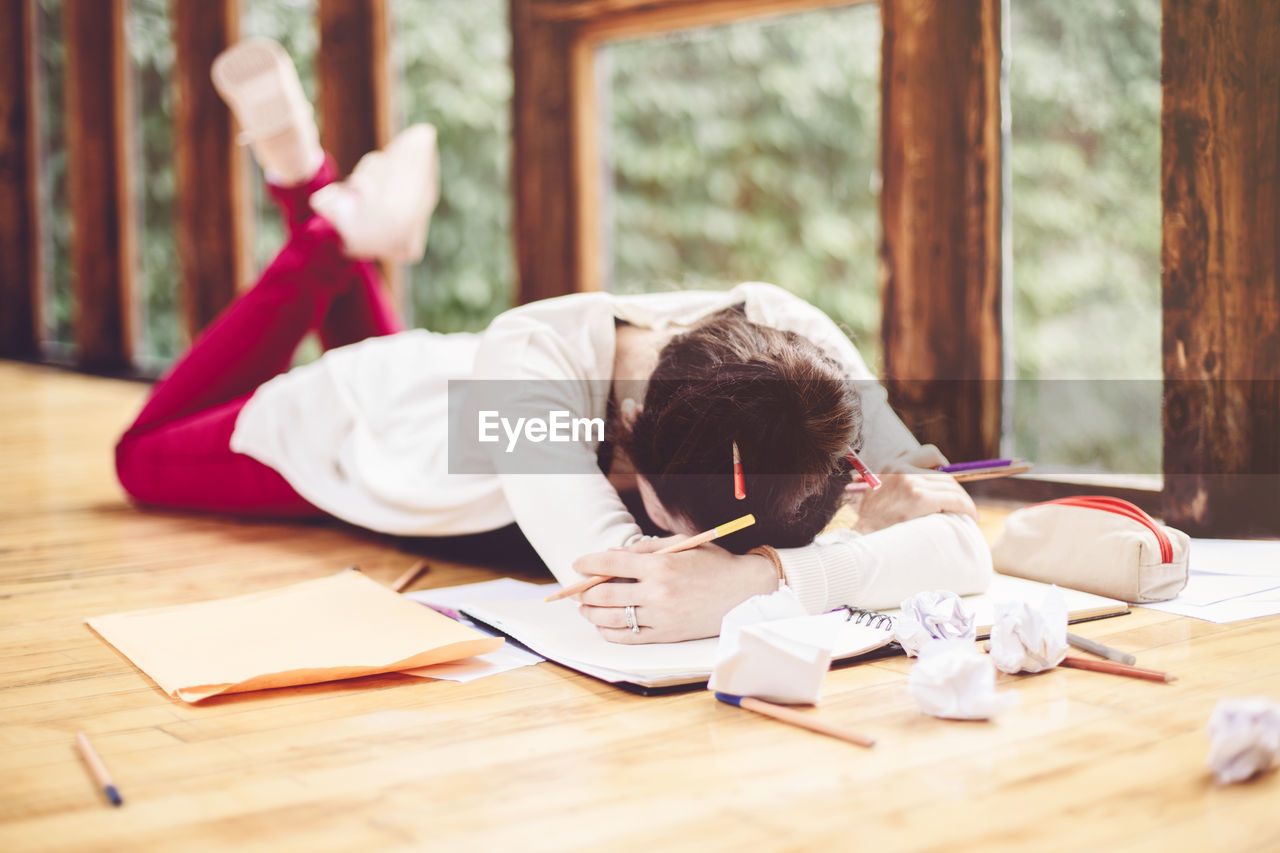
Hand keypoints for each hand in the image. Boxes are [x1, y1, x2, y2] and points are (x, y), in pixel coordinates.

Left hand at [570, 539, 777, 643]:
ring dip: (591, 613)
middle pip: (605, 594)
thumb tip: (610, 556)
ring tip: (584, 608)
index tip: (576, 564)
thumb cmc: (713, 563)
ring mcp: (662, 617)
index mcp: (662, 566)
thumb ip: (644, 550)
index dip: (588, 563)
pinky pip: (629, 638)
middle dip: (583, 591)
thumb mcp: (681, 545)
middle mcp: (659, 593)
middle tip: (575, 590)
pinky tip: (603, 625)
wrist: (745, 592)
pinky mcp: (667, 635)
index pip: (611, 564)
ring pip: (612, 619)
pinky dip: (609, 632)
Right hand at [850, 444, 978, 532]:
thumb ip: (897, 485)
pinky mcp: (919, 498)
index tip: (949, 483)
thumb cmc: (872, 528)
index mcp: (890, 466)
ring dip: (964, 500)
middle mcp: (899, 469)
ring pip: (951, 485)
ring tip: (969, 514)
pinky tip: (970, 516)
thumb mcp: (878, 496)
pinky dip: (967, 507)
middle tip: (963, 504)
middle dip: (956, 489)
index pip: (926, 453)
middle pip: (943, 472)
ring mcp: (909, 483)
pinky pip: (954, 499)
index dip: (943, 465)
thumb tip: (927, 485)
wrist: (863, 546)